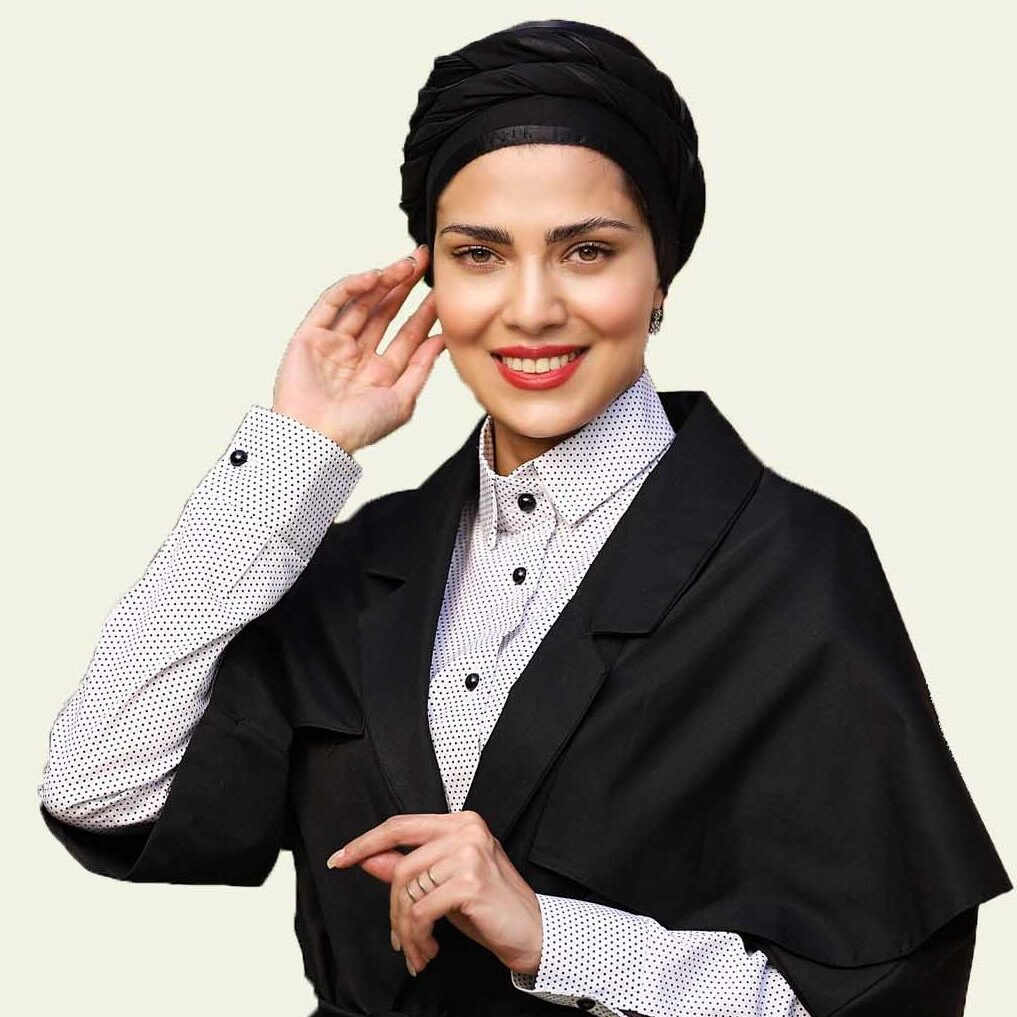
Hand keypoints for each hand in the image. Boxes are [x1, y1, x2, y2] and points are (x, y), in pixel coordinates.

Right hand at [272, 244, 444, 453]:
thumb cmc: (357, 429)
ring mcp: (333, 344)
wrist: (315, 438)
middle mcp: (357, 356)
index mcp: (380, 374)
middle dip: (404, 286)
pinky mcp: (309, 336)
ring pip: (362, 303)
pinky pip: (331, 304)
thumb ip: (421, 368)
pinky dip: (351, 288)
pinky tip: (374, 277)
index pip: (407, 334)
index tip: (441, 290)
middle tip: (422, 260)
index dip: (425, 312)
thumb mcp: (402, 401)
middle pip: (385, 312)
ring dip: (383, 281)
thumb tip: (443, 341)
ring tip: (405, 264)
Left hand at [326, 811, 542, 979]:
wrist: (534, 933)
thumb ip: (409, 868)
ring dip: (406, 932)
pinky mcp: (470, 880)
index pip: (400, 825)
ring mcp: (469, 852)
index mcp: (460, 822)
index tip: (339, 859)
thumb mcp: (444, 885)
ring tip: (418, 951)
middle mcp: (465, 829)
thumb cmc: (491, 909)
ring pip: (408, 893)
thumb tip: (368, 858)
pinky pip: (421, 912)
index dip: (365, 842)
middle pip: (401, 868)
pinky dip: (417, 938)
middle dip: (393, 912)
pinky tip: (429, 950)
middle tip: (400, 941)